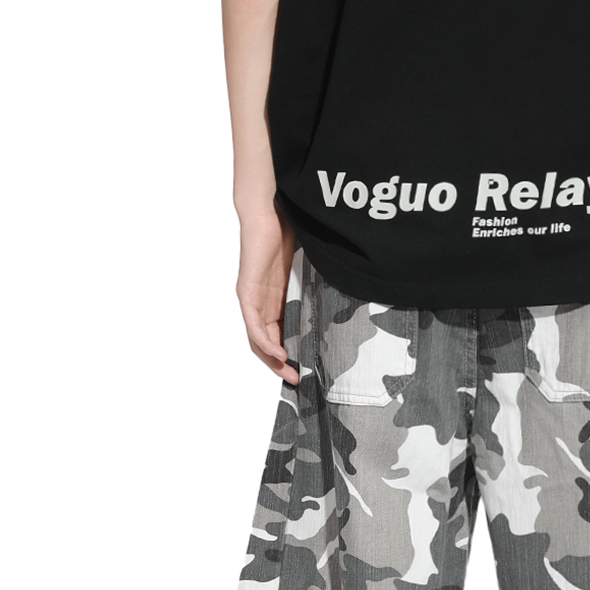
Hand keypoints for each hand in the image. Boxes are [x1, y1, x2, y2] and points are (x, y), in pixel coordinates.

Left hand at [237, 207, 299, 384]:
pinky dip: (266, 343)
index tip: (306, 369)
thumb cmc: (290, 233)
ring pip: (258, 340)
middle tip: (298, 380)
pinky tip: (279, 355)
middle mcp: (261, 303)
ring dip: (273, 361)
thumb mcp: (308, 270)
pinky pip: (255, 326)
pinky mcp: (247, 293)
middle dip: (281, 365)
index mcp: (275, 299)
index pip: (279, 335)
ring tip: (289, 373)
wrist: (270, 210)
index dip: (291, 354)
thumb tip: (343, 303)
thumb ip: (316, 288)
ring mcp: (252, 299)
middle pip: (267, 344)